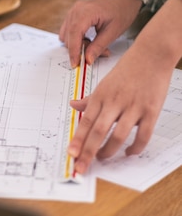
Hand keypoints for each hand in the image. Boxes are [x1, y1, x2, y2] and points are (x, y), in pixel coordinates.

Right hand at [59, 0, 141, 66]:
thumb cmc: (121, 11)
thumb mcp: (113, 32)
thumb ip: (99, 46)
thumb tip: (87, 60)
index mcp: (85, 12)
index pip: (74, 35)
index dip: (74, 51)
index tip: (76, 64)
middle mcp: (75, 10)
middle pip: (69, 36)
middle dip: (79, 49)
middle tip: (96, 54)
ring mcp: (73, 11)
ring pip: (67, 34)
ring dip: (78, 44)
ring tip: (94, 45)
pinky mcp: (73, 14)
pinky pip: (68, 30)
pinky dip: (76, 38)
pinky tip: (88, 39)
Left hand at [67, 0, 181, 172]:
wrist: (151, 55)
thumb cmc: (127, 70)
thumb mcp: (104, 83)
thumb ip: (90, 98)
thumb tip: (73, 105)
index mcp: (100, 96)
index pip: (85, 122)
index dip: (78, 140)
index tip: (71, 155)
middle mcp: (114, 102)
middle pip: (98, 132)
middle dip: (88, 152)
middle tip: (82, 167)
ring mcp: (133, 107)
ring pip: (118, 136)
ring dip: (109, 151)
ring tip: (102, 158)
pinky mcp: (150, 110)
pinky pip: (143, 135)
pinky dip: (135, 148)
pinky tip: (129, 153)